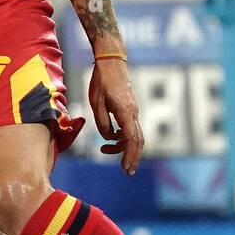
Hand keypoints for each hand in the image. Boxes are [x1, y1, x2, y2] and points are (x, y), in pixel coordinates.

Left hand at [88, 57, 143, 174]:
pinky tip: (111, 137)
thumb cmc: (101, 81)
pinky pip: (131, 127)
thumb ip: (102, 122)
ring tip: (104, 150)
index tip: (126, 168)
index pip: (132, 139)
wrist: (111, 63)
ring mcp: (133, 110)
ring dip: (123, 146)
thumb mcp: (96, 102)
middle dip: (132, 157)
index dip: (129, 155)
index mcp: (125, 112)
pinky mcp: (130, 108)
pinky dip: (123, 136)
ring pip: (134, 134)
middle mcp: (133, 112)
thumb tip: (108, 137)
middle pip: (138, 141)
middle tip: (126, 171)